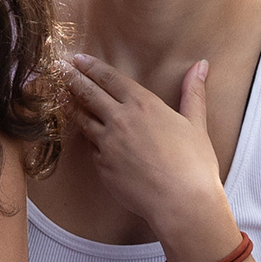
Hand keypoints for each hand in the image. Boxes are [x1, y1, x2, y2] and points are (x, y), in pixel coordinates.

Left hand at [60, 53, 235, 255]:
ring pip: (83, 120)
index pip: (110, 79)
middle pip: (88, 94)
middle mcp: (120, 120)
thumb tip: (202, 64)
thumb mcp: (196, 123)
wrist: (181, 202)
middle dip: (72, 78)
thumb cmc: (194, 164)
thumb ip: (193, 92)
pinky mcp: (102, 167)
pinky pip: (91, 148)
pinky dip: (89, 140)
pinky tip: (85, 136)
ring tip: (63, 97)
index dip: (92, 67)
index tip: (78, 59)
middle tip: (59, 68)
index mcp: (143, 104)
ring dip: (72, 106)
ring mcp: (107, 144)